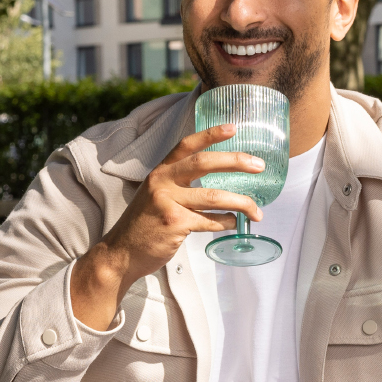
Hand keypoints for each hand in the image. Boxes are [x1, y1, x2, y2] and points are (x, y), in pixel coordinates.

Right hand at [70, 124, 264, 327]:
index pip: (186, 145)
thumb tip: (217, 182)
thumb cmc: (144, 225)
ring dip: (241, 203)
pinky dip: (226, 223)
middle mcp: (162, 182)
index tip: (233, 128)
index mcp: (160, 171)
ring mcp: (167, 203)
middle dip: (236, 162)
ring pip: (214, 197)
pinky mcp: (174, 224)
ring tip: (257, 211)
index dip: (210, 134)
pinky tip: (233, 223)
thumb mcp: (155, 195)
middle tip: (259, 166)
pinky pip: (209, 221)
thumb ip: (178, 184)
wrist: (121, 253)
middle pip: (204, 164)